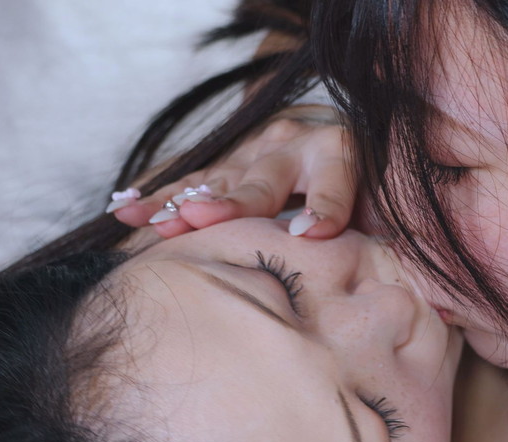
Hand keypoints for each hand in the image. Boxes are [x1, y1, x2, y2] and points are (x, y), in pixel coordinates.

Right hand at [108, 107, 354, 238]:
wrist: (348, 140)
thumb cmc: (370, 185)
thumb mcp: (381, 198)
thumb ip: (356, 213)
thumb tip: (314, 236)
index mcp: (338, 153)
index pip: (334, 183)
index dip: (325, 208)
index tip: (312, 233)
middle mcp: (292, 146)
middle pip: (261, 182)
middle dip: (227, 204)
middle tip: (194, 218)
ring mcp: (254, 152)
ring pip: (215, 181)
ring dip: (178, 203)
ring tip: (146, 221)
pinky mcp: (230, 163)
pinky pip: (192, 179)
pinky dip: (160, 195)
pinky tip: (126, 208)